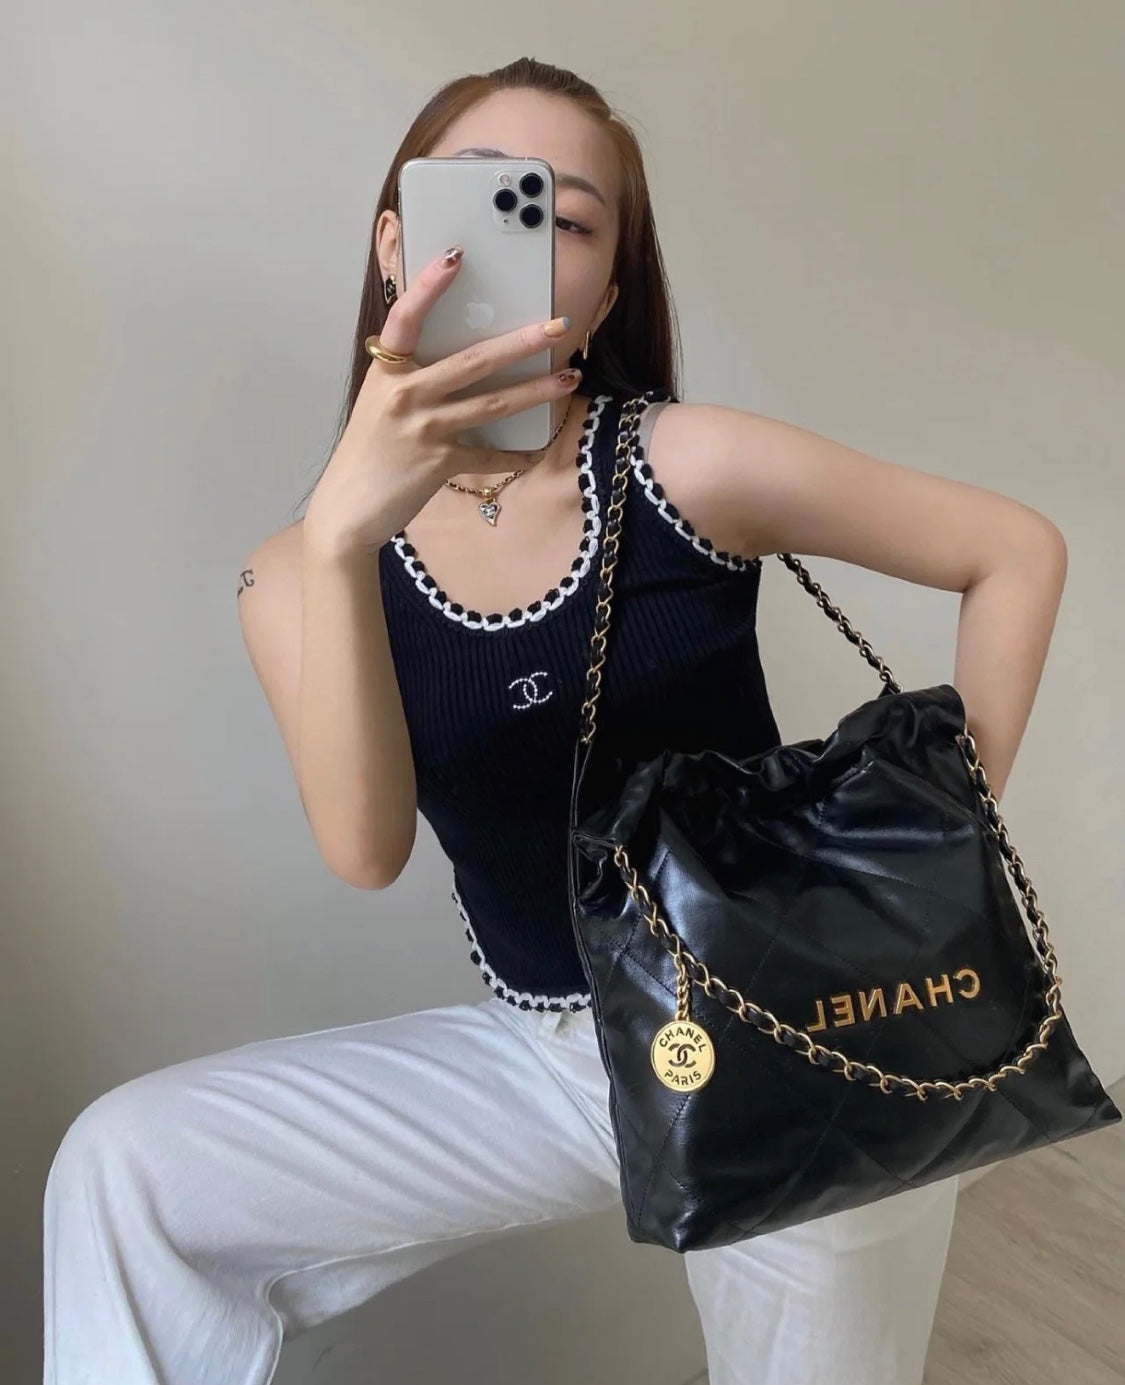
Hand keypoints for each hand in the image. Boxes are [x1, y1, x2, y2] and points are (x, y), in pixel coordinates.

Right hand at [304, 246, 580, 556]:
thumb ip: (412, 378)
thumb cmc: (368, 453)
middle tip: (558, 326)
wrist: (347, 510)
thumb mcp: (381, 404)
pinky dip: (514, 455)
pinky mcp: (439, 463)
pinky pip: (489, 456)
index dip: (428, 285)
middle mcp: (405, 394)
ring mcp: (424, 429)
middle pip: (473, 361)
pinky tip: (535, 450)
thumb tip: (463, 360)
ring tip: (568, 378)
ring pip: (493, 404)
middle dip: (521, 342)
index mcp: (387, 371)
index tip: (455, 256)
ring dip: (536, 391)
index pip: (407, 317)